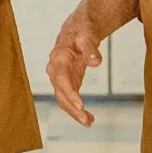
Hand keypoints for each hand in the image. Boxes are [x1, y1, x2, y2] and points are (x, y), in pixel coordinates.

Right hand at [46, 12, 102, 127]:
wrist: (76, 30)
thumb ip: (90, 48)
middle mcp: (55, 69)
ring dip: (73, 112)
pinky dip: (76, 109)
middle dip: (72, 107)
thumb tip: (96, 62)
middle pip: (60, 92)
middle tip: (87, 120)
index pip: (62, 79)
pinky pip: (68, 98)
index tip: (81, 105)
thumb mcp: (87, 36)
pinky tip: (88, 117)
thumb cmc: (81, 31)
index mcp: (59, 57)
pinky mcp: (67, 82)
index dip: (70, 93)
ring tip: (89, 122)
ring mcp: (59, 77)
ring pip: (62, 98)